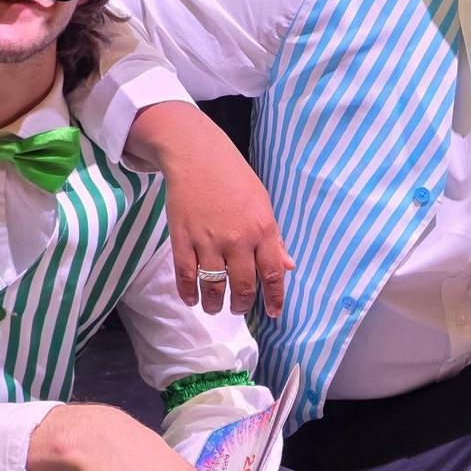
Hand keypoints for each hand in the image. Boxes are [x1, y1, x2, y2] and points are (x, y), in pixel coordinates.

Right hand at [131, 102, 292, 316]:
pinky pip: (186, 275)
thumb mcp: (263, 205)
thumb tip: (288, 266)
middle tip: (239, 309)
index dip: (275, 298)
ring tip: (214, 308)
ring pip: (213, 285)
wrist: (197, 157)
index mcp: (263, 230)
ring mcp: (209, 241)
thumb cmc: (235, 179)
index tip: (274, 313)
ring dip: (214, 304)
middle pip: (243, 285)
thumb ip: (275, 238)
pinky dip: (188, 292)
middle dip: (242, 305)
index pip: (273, 273)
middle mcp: (238, 239)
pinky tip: (192, 299)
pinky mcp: (183, 239)